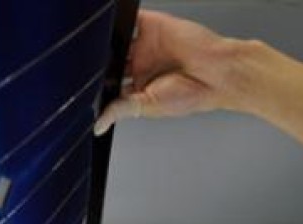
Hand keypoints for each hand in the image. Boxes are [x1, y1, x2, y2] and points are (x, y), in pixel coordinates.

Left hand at [95, 10, 252, 134]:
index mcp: (139, 87)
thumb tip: (99, 125)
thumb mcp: (149, 107)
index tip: (85, 90)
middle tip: (88, 68)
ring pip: (116, 39)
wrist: (218, 71)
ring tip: (96, 47)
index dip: (99, 86)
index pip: (111, 84)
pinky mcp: (152, 25)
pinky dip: (118, 21)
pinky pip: (129, 19)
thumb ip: (121, 110)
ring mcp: (146, 44)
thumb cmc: (194, 94)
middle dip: (99, 63)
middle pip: (110, 60)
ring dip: (106, 42)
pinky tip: (110, 28)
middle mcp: (141, 65)